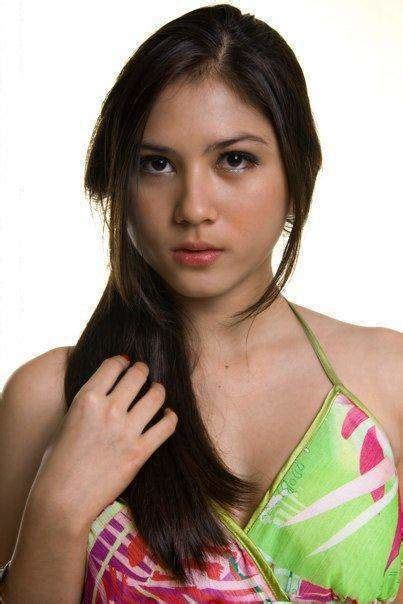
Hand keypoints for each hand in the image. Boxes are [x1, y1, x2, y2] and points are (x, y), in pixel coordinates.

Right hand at [29, 355, 176, 525]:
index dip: (122, 361)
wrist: (62, 500)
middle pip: (138, 374)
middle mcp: (108, 410)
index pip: (113, 364)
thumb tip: (104, 392)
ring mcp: (126, 431)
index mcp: (87, 399)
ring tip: (156, 392)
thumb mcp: (66, 422)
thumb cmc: (58, 463)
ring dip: (158, 391)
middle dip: (143, 371)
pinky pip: (167, 425)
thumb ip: (87, 404)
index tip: (127, 364)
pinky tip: (167, 415)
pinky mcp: (140, 452)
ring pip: (157, 395)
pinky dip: (171, 417)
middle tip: (144, 374)